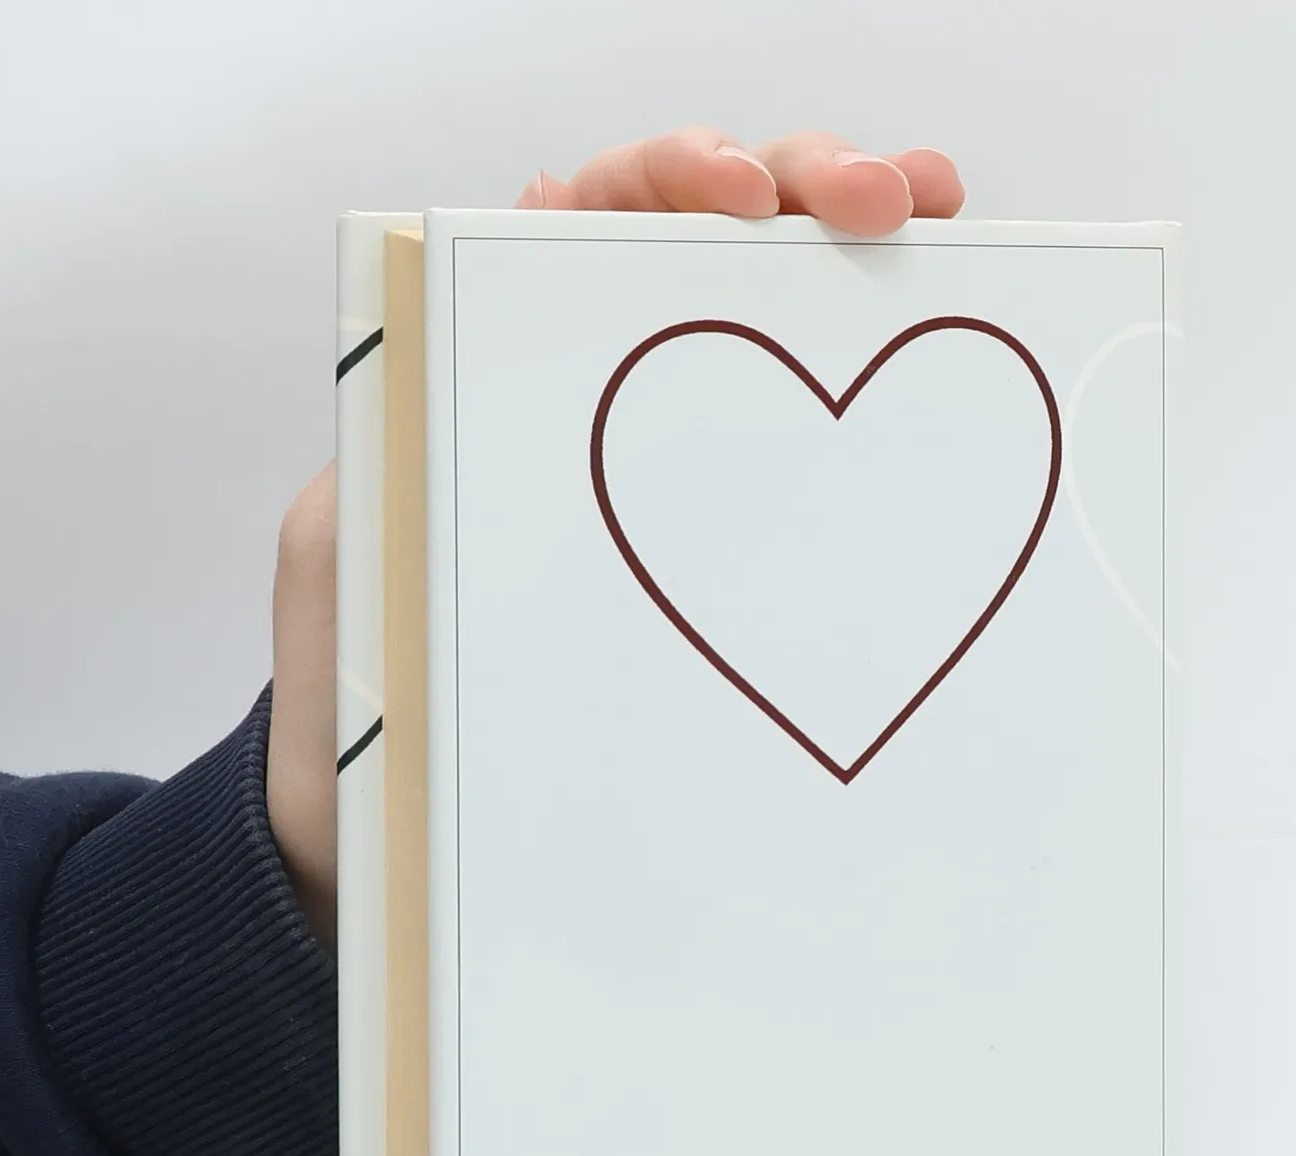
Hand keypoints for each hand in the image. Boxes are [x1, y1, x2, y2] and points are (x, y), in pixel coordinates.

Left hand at [264, 128, 964, 945]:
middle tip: (879, 199)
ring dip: (867, 262)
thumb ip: (394, 451)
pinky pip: (822, 454)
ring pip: (785, 324)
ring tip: (939, 223)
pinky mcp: (735, 552)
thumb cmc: (365, 702)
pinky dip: (883, 400)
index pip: (593, 209)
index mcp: (498, 364)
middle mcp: (601, 392)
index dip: (670, 174)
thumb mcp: (350, 557)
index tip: (731, 197)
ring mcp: (680, 466)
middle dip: (803, 183)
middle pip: (716, 235)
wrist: (403, 841)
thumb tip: (464, 376)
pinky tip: (945, 357)